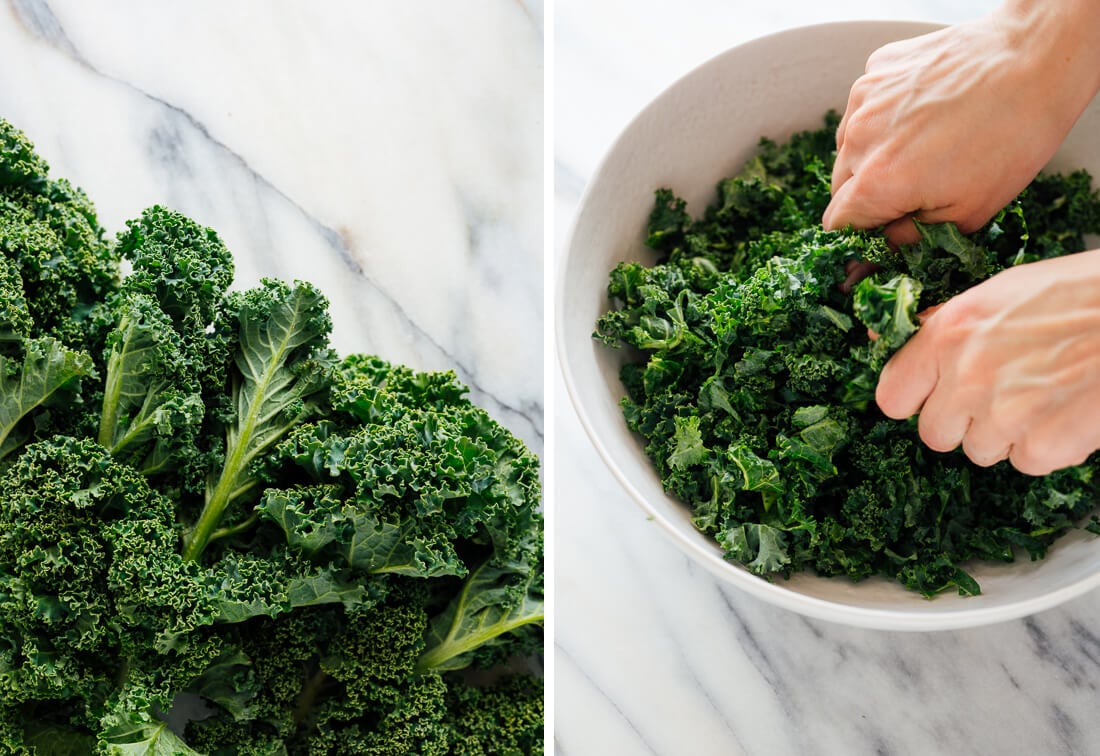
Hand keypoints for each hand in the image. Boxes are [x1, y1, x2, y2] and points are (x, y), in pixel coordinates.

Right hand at [823, 2, 1099, 244]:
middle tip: (916, 186)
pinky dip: (884, 117)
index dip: (861, 233)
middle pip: (840, 186)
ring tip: (924, 144)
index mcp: (876, 183)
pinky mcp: (876, 69)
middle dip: (868, 195)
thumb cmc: (1010, 140)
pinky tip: (924, 112)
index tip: (885, 229)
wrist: (1035, 59)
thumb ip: (907, 240)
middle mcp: (858, 140)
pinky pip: (865, 107)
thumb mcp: (965, 214)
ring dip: (872, 155)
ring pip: (849, 145)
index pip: (838, 226)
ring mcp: (864, 100)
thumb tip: (874, 258)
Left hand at [875, 250, 1099, 474]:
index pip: (892, 395)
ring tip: (1040, 397)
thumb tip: (906, 340)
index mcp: (948, 334)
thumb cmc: (1079, 293)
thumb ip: (948, 325)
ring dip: (1004, 435)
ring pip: (979, 451)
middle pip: (933, 434)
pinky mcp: (1044, 444)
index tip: (930, 396)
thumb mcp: (999, 292)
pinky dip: (1046, 446)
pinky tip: (1066, 411)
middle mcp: (966, 376)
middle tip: (995, 398)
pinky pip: (1025, 462)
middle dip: (960, 423)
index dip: (912, 399)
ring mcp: (1004, 414)